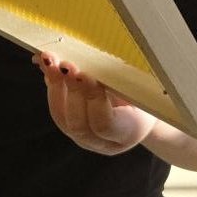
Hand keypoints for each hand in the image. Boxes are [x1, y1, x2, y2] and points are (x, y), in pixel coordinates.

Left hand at [35, 53, 152, 154]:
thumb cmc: (148, 93)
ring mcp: (86, 139)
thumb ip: (122, 73)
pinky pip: (57, 110)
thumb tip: (95, 54)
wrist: (143, 112)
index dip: (93, 100)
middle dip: (71, 92)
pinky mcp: (72, 128)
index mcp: (130, 130)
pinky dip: (51, 86)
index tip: (89, 75)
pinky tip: (47, 65)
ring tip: (50, 61)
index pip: (105, 124)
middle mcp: (106, 142)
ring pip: (62, 119)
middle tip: (67, 66)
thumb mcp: (144, 84)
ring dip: (54, 86)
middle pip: (80, 125)